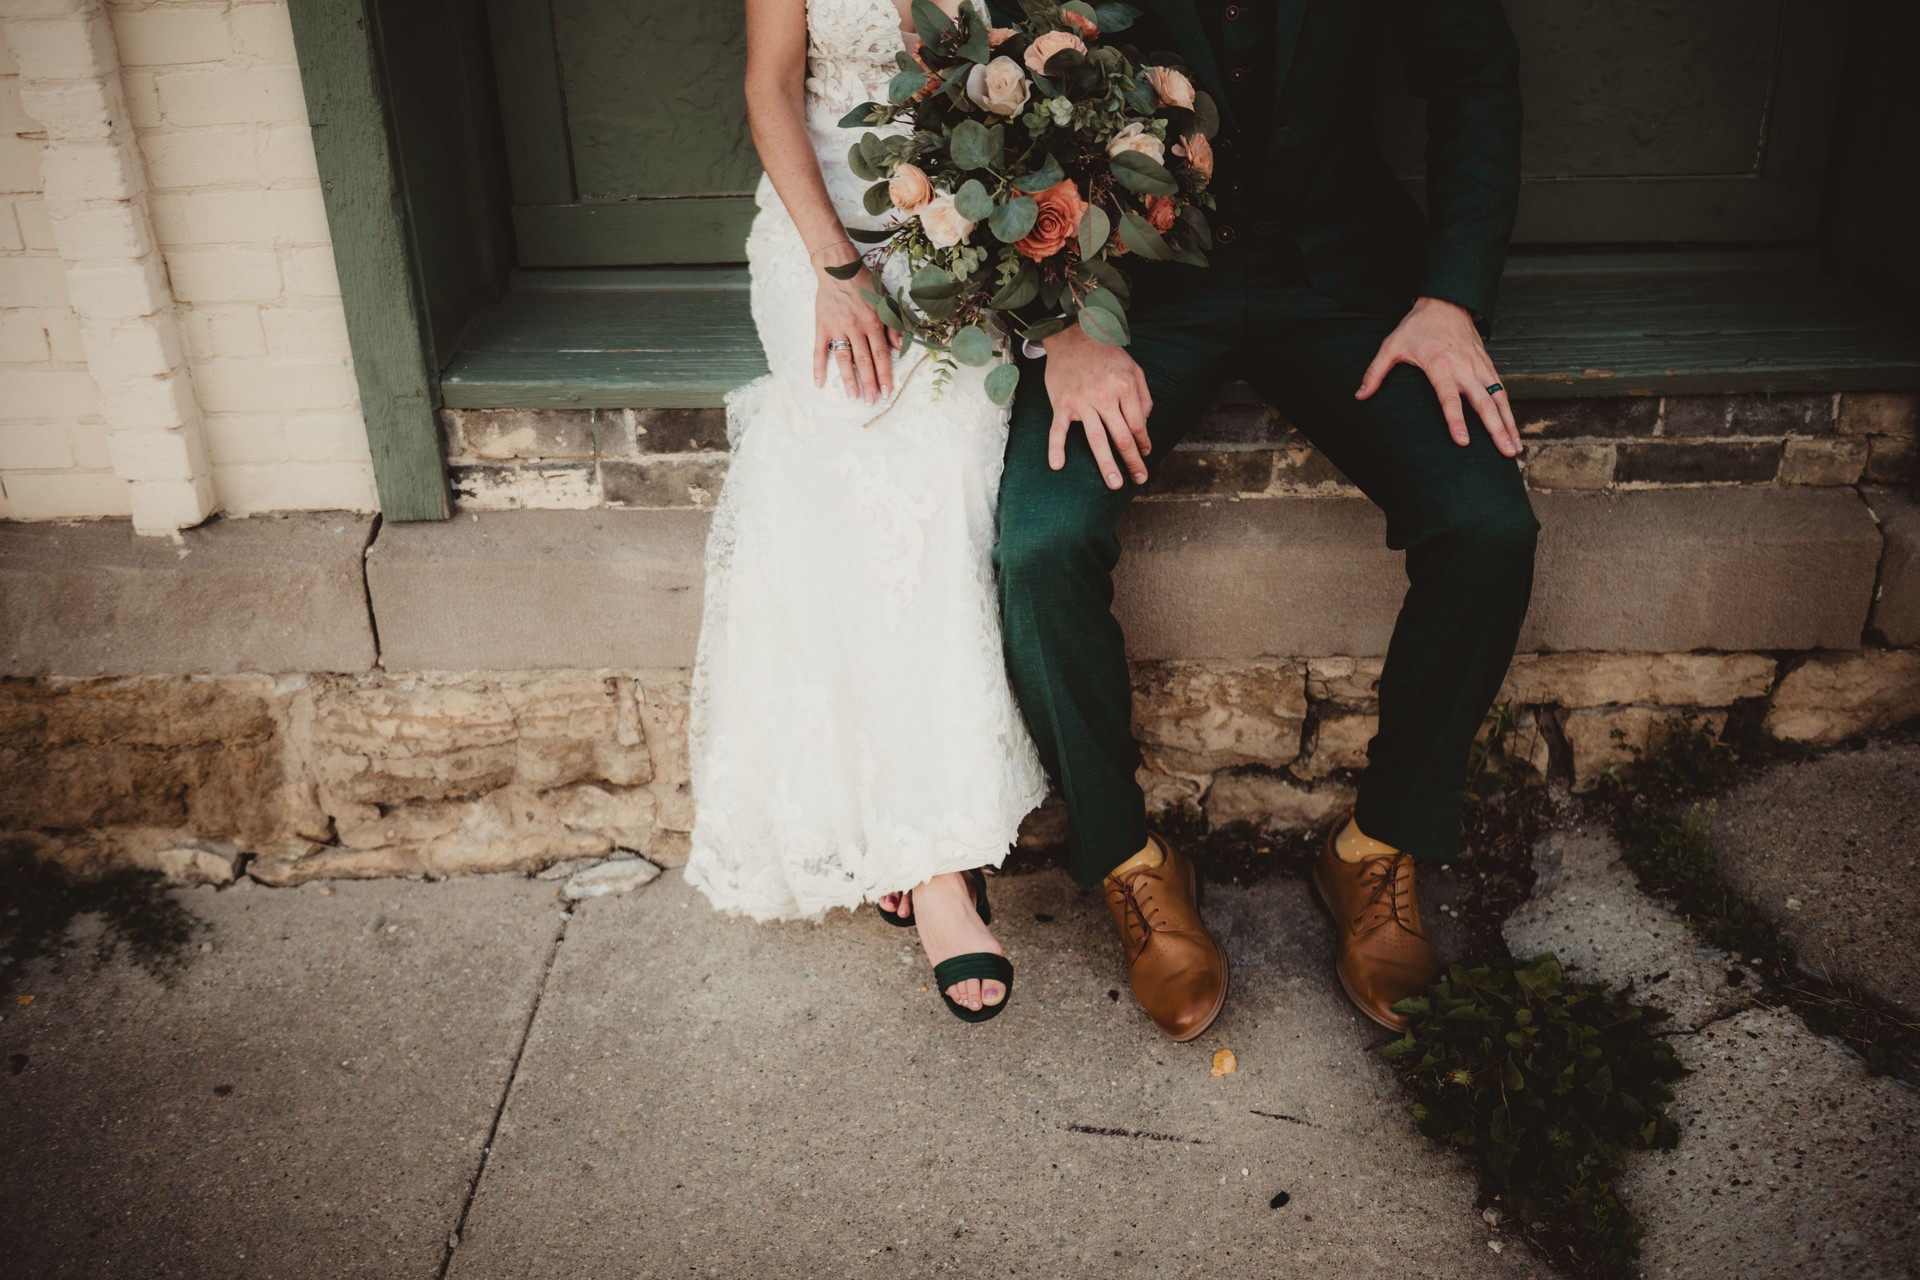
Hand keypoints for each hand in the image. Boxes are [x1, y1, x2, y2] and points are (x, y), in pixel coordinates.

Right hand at [812, 241, 900, 403]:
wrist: (839, 269)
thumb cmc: (864, 284)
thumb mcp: (886, 300)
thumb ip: (893, 324)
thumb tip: (899, 347)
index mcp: (873, 322)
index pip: (881, 355)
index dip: (884, 375)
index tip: (886, 391)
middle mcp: (856, 327)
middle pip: (864, 361)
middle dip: (869, 383)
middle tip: (871, 401)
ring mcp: (837, 328)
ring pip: (844, 359)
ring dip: (848, 379)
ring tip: (852, 396)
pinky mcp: (822, 326)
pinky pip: (819, 350)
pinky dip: (818, 367)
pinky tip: (820, 383)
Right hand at [1041, 322, 1153, 488]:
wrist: (1072, 336)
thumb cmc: (1105, 353)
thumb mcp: (1133, 368)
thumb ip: (1143, 395)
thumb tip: (1143, 423)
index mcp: (1124, 387)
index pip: (1137, 424)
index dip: (1143, 442)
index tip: (1145, 454)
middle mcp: (1105, 397)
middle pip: (1121, 437)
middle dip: (1133, 461)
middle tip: (1139, 479)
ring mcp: (1082, 402)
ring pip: (1096, 439)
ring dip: (1106, 464)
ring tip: (1114, 483)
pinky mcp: (1062, 404)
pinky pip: (1059, 430)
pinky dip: (1056, 448)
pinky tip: (1057, 466)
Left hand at [1356, 296, 1519, 456]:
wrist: (1446, 301)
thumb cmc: (1416, 326)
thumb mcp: (1391, 345)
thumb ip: (1376, 372)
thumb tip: (1359, 396)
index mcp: (1440, 365)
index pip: (1450, 398)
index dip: (1456, 420)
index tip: (1463, 442)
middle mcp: (1464, 368)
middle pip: (1483, 403)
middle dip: (1496, 429)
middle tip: (1507, 454)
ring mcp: (1479, 367)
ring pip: (1498, 399)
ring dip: (1509, 424)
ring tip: (1515, 449)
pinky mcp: (1487, 365)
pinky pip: (1501, 391)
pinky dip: (1508, 411)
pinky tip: (1512, 429)